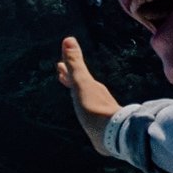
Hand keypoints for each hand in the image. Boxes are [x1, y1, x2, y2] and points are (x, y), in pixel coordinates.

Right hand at [56, 36, 120, 153]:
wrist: (113, 134)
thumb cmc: (95, 109)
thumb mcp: (82, 84)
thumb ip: (75, 64)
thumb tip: (68, 39)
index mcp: (90, 86)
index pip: (76, 75)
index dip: (66, 69)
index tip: (59, 64)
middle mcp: (96, 95)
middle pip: (81, 83)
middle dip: (70, 77)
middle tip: (61, 70)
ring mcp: (99, 109)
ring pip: (85, 96)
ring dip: (77, 90)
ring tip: (72, 89)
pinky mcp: (100, 123)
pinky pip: (89, 111)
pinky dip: (82, 106)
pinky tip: (84, 113)